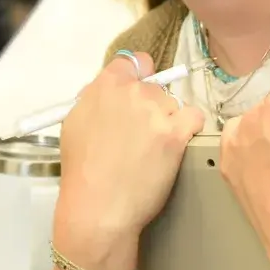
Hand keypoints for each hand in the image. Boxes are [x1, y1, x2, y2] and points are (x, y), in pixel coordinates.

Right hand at [53, 51, 204, 267]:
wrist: (98, 207)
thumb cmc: (82, 172)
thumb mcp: (74, 124)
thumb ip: (95, 101)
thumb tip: (111, 95)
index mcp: (105, 86)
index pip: (133, 62)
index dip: (139, 76)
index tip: (138, 94)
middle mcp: (132, 92)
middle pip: (155, 88)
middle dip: (151, 106)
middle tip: (140, 135)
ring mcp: (156, 112)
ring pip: (174, 104)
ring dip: (169, 120)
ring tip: (154, 149)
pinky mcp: (176, 134)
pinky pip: (194, 117)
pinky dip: (189, 128)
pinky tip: (177, 143)